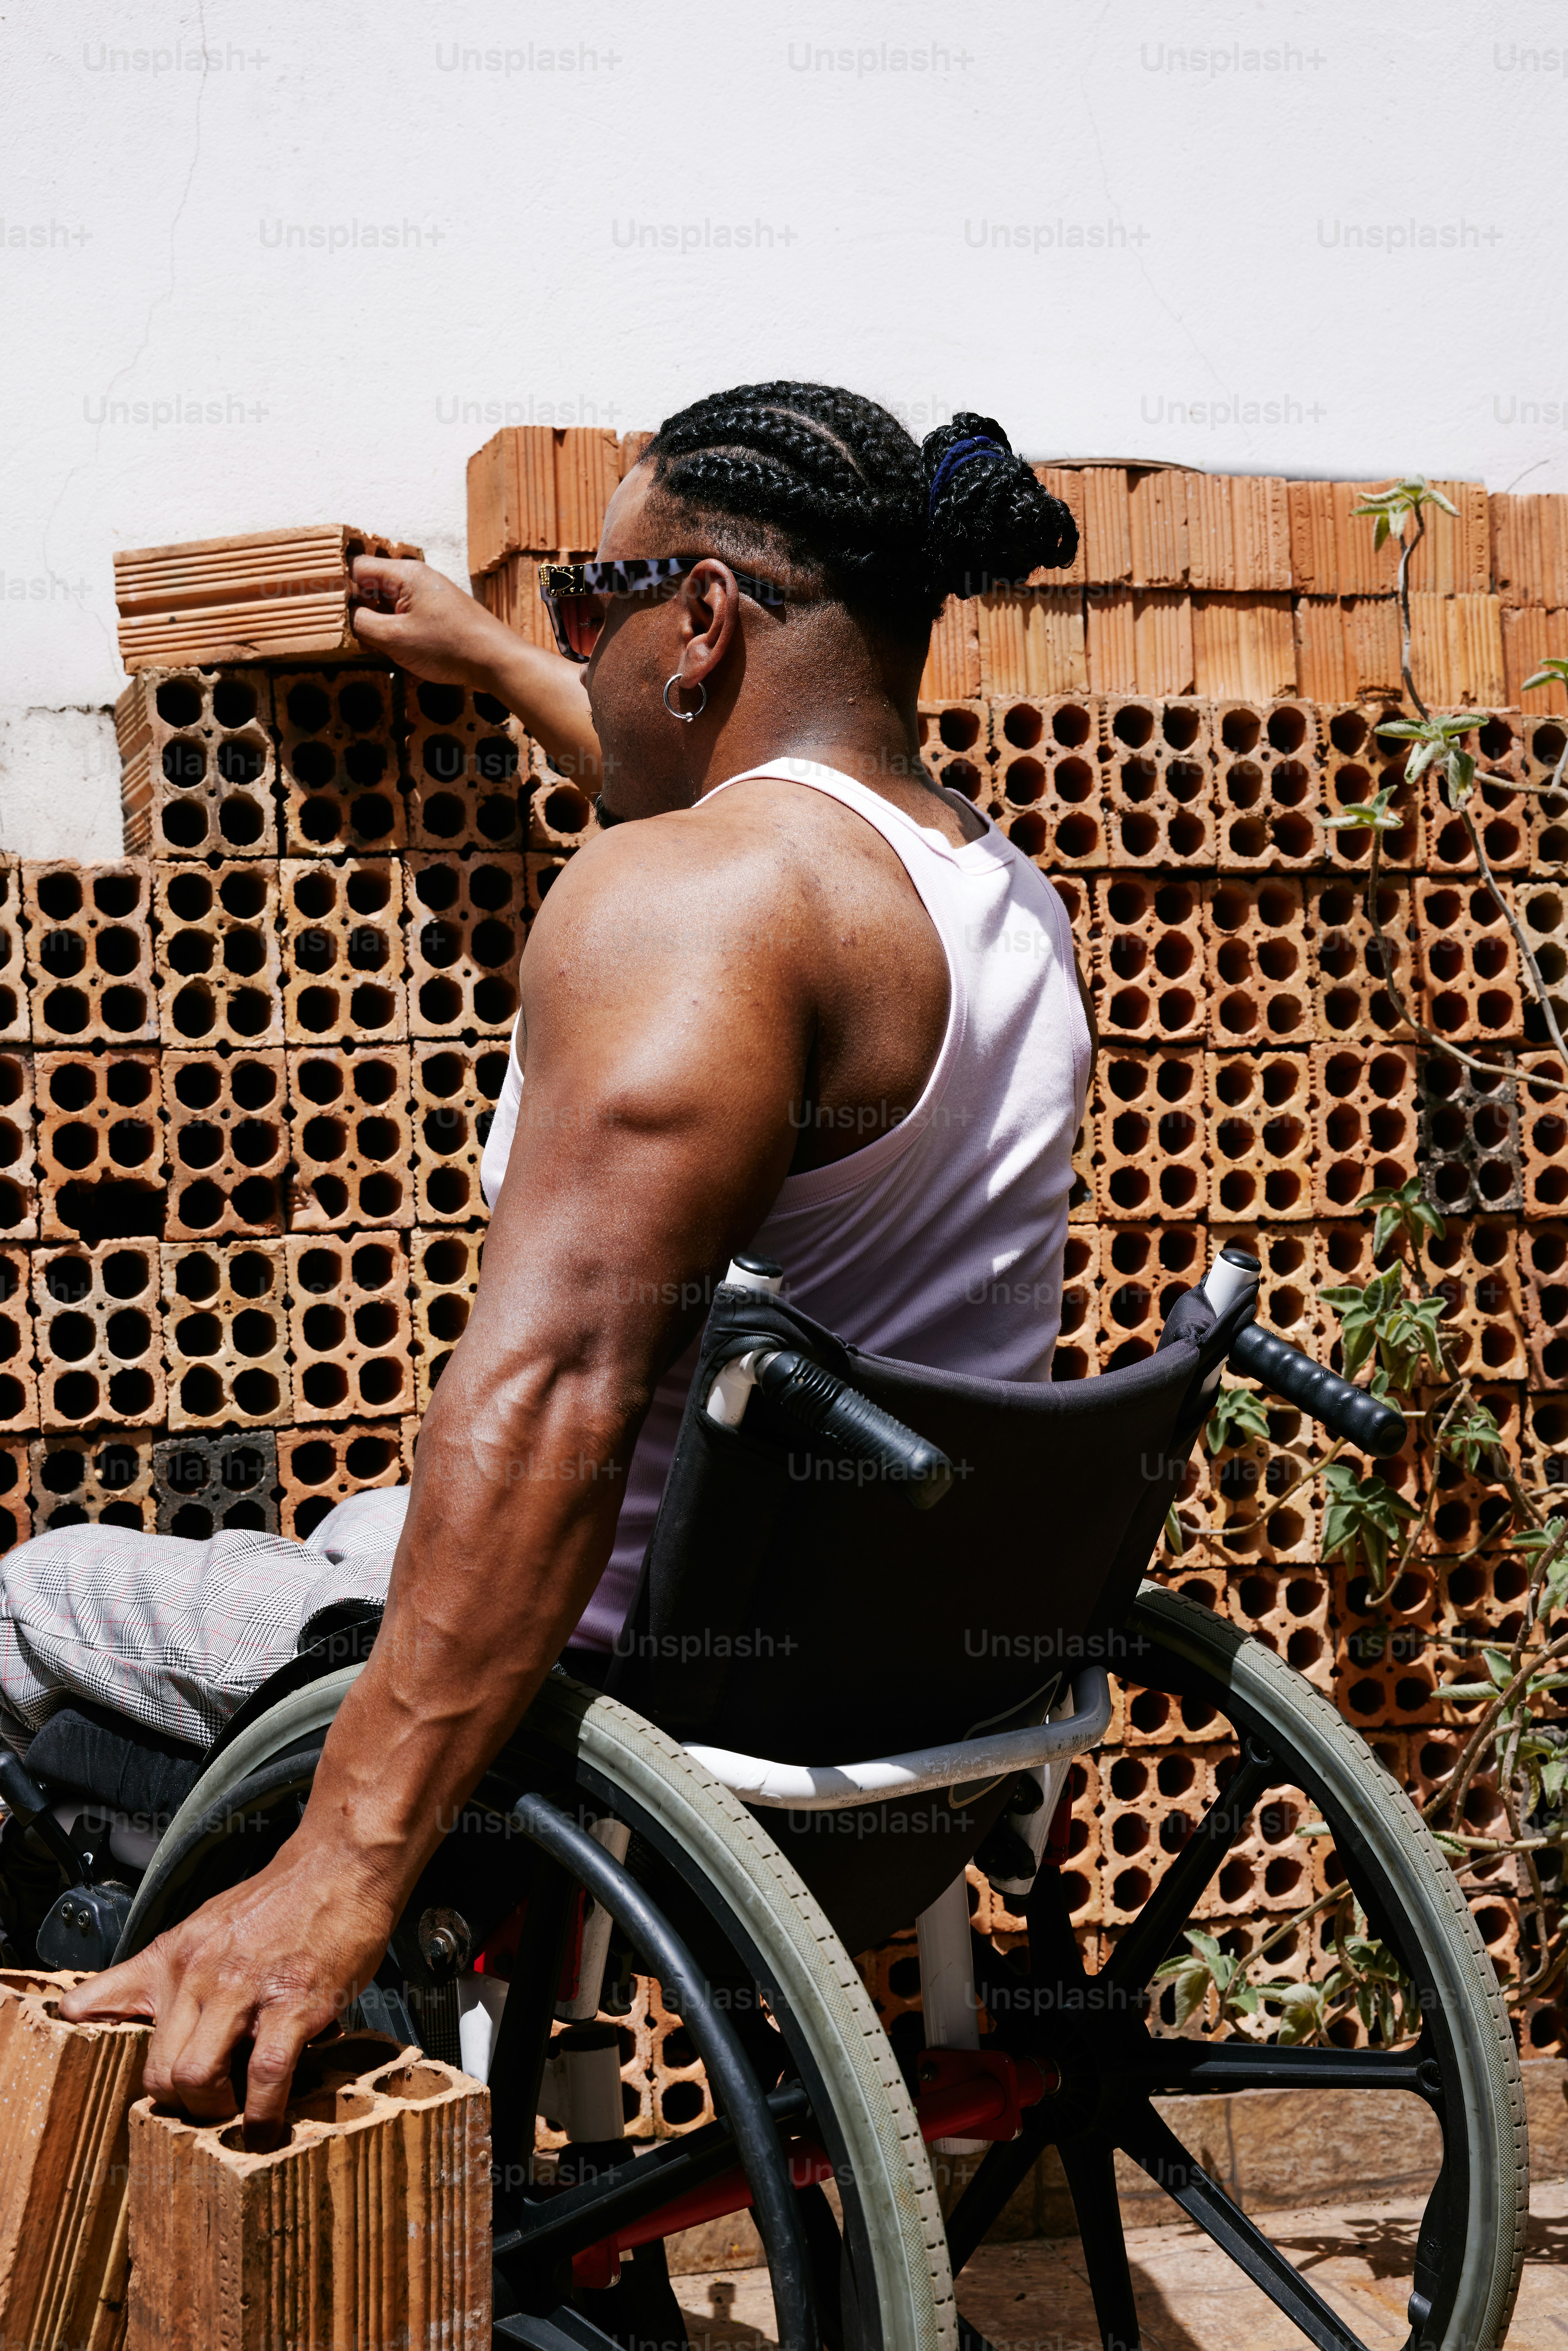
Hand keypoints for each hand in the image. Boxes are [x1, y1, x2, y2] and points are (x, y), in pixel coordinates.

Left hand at [59, 1838, 395, 2140]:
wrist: (341, 1865)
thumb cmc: (277, 1902)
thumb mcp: (200, 1927)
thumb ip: (149, 1970)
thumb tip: (80, 2008)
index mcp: (172, 1955)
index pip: (100, 2007)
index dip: (100, 2055)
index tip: (137, 2085)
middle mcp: (199, 1972)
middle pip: (157, 2069)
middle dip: (178, 2105)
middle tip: (203, 2109)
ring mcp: (246, 1989)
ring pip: (198, 2078)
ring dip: (214, 2114)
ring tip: (233, 2118)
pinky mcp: (294, 2003)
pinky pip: (265, 2076)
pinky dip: (262, 2115)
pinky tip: (267, 2127)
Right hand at [349, 556, 509, 687]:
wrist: (495, 660)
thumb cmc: (450, 647)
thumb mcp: (395, 638)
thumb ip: (362, 623)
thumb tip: (344, 616)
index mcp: (405, 574)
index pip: (357, 567)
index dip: (336, 584)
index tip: (320, 603)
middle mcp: (417, 577)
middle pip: (371, 582)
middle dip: (353, 603)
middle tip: (335, 625)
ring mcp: (428, 594)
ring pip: (386, 600)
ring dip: (372, 618)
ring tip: (357, 638)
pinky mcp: (436, 612)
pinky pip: (403, 613)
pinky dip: (390, 626)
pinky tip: (384, 645)